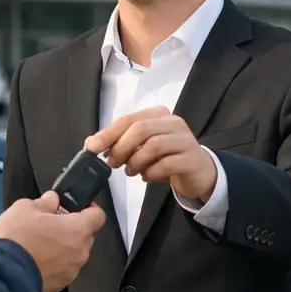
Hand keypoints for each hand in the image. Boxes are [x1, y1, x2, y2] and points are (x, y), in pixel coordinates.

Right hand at [0, 191, 105, 291]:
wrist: (4, 274)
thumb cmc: (18, 238)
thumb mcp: (26, 208)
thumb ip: (45, 202)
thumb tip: (53, 200)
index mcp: (78, 229)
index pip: (98, 215)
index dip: (89, 208)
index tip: (77, 207)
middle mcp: (80, 251)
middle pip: (85, 236)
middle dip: (71, 229)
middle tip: (51, 225)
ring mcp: (71, 271)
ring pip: (73, 254)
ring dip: (62, 249)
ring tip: (40, 245)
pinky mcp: (60, 285)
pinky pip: (62, 270)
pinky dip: (54, 265)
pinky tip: (36, 261)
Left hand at [86, 106, 217, 201]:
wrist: (198, 171)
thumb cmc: (166, 156)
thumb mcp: (143, 146)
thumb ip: (120, 141)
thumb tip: (91, 143)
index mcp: (158, 114)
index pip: (129, 119)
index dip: (108, 133)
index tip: (92, 148)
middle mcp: (173, 122)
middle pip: (141, 129)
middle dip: (121, 147)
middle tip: (113, 163)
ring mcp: (185, 139)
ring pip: (154, 145)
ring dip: (136, 161)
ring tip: (130, 171)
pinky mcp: (192, 158)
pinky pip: (166, 164)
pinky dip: (151, 172)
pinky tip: (147, 177)